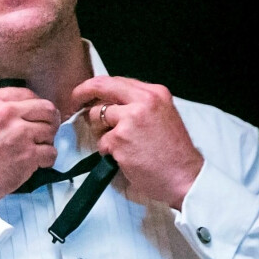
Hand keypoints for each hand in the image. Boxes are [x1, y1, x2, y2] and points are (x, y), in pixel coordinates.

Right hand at [0, 86, 60, 205]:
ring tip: (37, 149)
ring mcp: (20, 133)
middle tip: (46, 131)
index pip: (27, 94)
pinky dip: (47, 159)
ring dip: (47, 141)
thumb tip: (19, 109)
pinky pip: (51, 153)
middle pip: (46, 108)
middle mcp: (7, 112)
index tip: (36, 115)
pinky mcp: (28, 154)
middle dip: (50, 120)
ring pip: (51, 130)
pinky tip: (37, 163)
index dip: (35, 106)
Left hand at [71, 76, 202, 209]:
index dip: (96, 86)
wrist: (184, 177)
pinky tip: (123, 158)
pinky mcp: (120, 139)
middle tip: (74, 102)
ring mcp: (130, 120)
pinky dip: (107, 151)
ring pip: (97, 116)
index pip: (117, 81)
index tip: (85, 91)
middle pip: (102, 88)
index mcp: (155, 93)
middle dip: (83, 93)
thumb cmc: (174, 154)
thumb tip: (112, 105)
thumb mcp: (163, 117)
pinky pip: (101, 142)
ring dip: (100, 131)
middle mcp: (142, 101)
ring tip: (118, 144)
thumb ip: (140, 106)